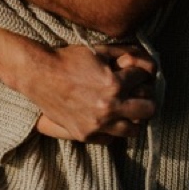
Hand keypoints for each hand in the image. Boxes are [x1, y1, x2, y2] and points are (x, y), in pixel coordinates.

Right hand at [21, 44, 158, 142]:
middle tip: (137, 94)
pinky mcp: (85, 134)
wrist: (39, 75)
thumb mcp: (99, 50)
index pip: (144, 80)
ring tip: (126, 110)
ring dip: (133, 118)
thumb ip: (125, 53)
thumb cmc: (69, 59)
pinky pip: (111, 139)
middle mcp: (109, 107)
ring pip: (134, 129)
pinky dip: (113, 130)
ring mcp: (98, 124)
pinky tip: (108, 119)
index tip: (132, 73)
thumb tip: (144, 61)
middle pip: (149, 109)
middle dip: (146, 98)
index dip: (139, 74)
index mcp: (115, 84)